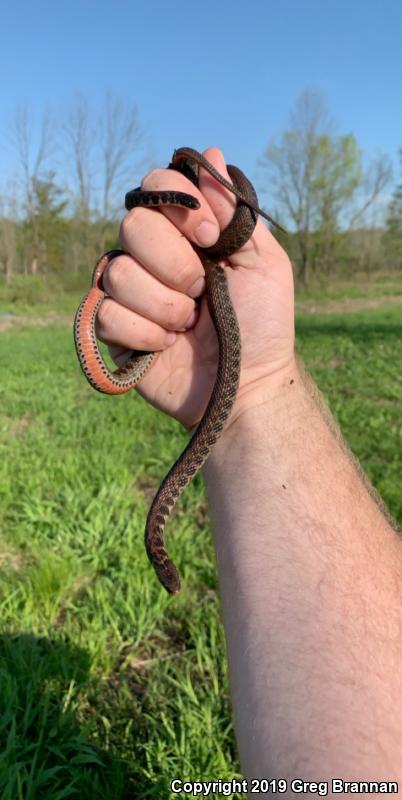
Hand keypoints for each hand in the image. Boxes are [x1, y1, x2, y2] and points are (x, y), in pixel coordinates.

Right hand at [96, 147, 294, 428]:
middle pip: (132, 224)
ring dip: (164, 304)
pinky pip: (106, 313)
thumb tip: (212, 154)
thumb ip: (234, 214)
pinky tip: (166, 347)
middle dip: (173, 262)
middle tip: (201, 290)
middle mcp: (153, 257)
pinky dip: (144, 333)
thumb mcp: (264, 264)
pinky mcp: (114, 330)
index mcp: (187, 234)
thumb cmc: (262, 326)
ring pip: (117, 271)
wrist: (248, 387)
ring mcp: (131, 293)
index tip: (208, 238)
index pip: (157, 187)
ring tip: (188, 325)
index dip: (178, 207)